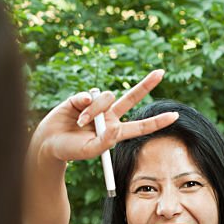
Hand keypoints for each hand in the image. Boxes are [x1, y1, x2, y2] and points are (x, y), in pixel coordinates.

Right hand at [28, 69, 178, 166]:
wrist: (48, 142)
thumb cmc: (70, 151)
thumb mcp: (88, 151)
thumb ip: (103, 143)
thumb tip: (115, 129)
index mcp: (115, 132)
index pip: (140, 126)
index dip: (157, 121)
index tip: (175, 116)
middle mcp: (109, 116)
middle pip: (131, 98)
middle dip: (146, 85)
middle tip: (161, 72)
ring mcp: (97, 106)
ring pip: (106, 97)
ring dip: (95, 110)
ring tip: (81, 123)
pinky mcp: (82, 97)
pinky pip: (90, 94)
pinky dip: (83, 104)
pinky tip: (76, 111)